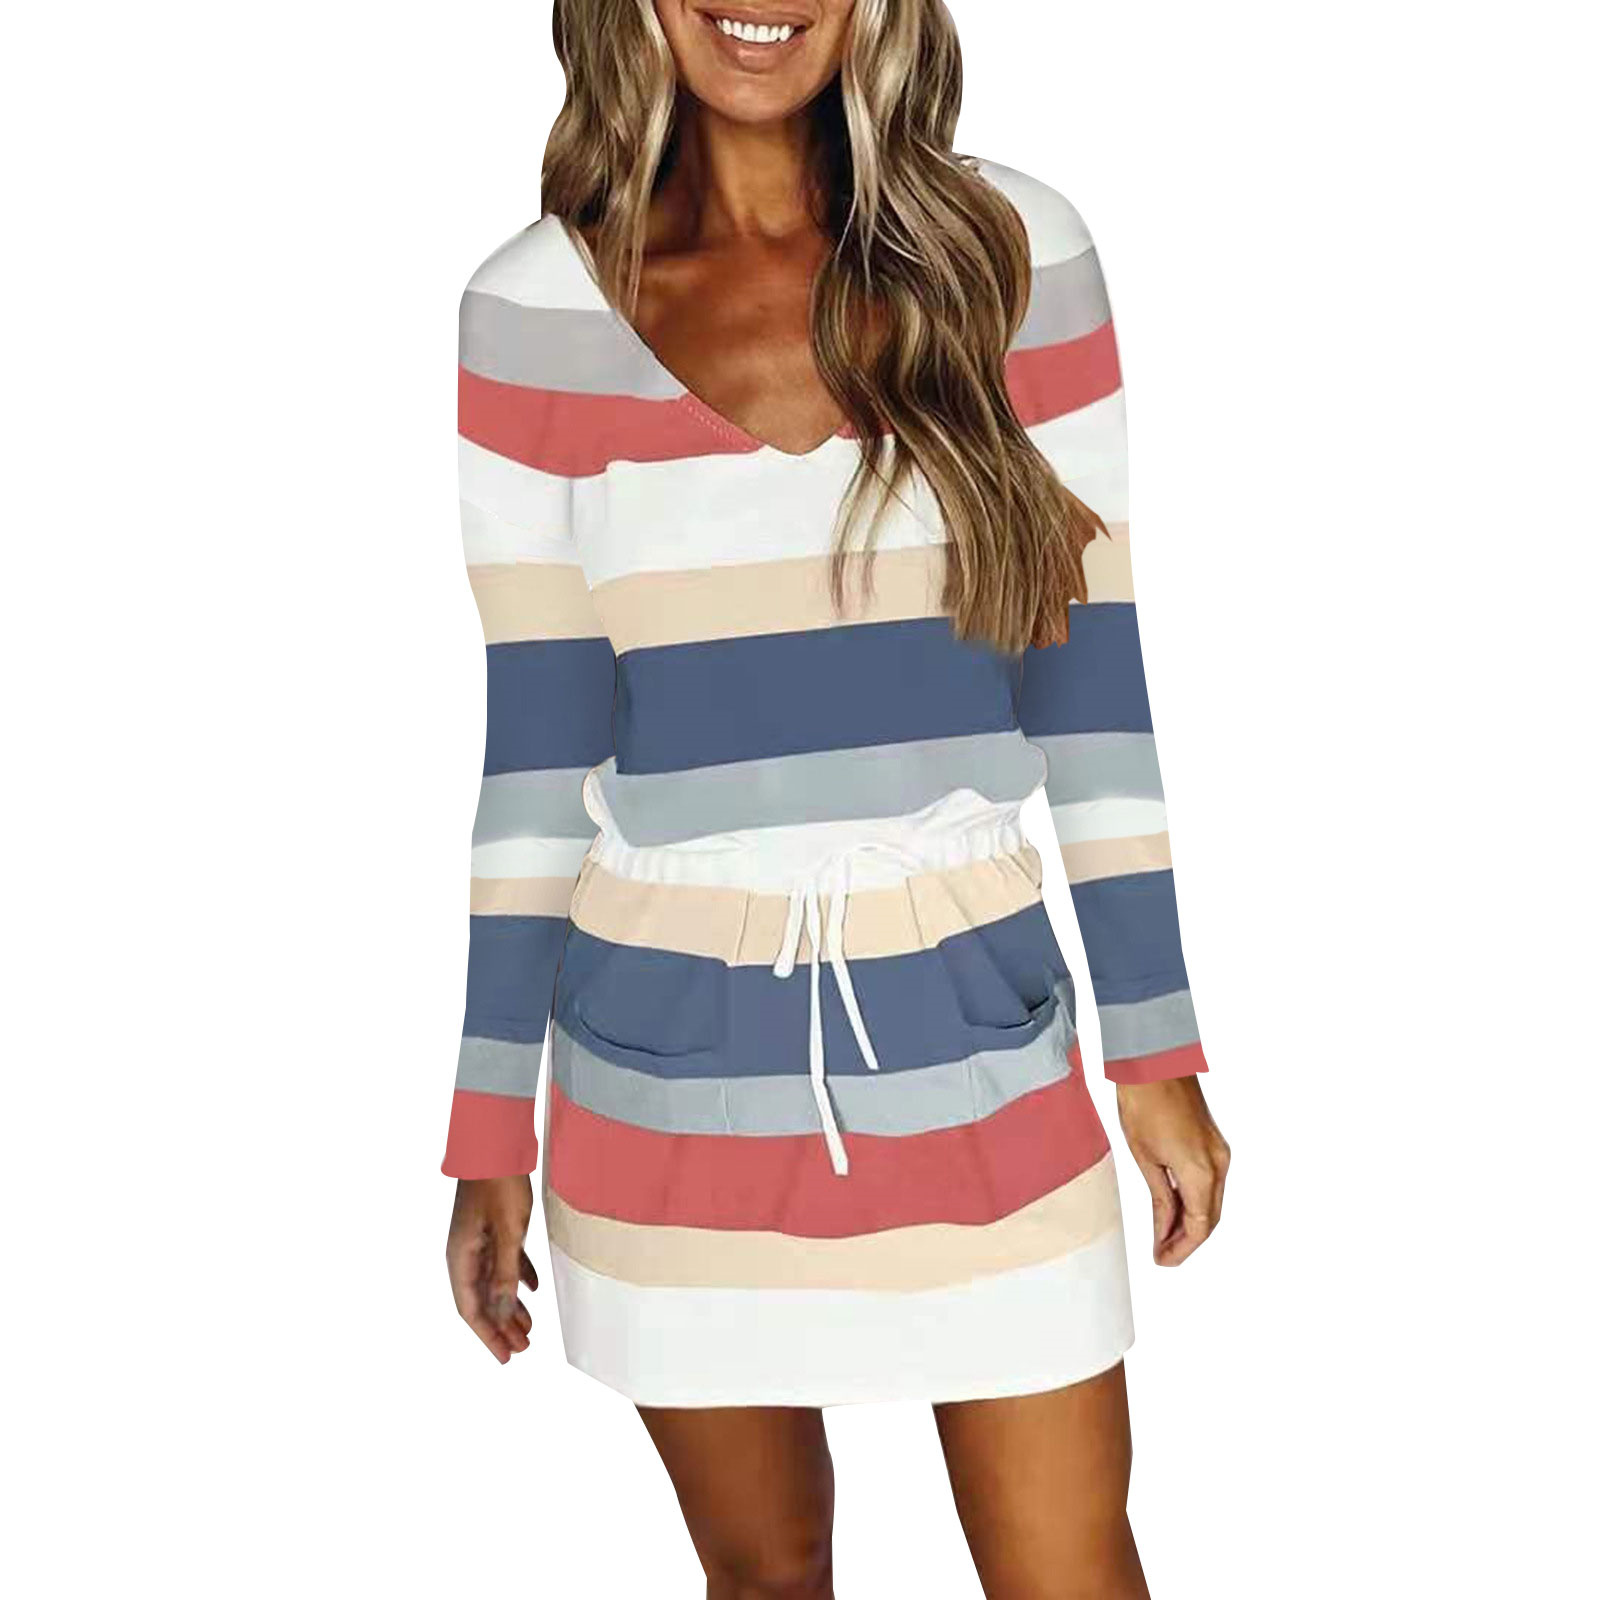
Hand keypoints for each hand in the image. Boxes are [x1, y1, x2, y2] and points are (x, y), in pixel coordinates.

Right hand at [446, 1175, 536, 1362]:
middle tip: (524, 1347)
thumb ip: (506, 1273)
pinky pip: (503, 1260)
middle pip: (482, 1299)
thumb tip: (504, 1312)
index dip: (489, 1335)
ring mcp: (477, 1239)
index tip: (507, 1357)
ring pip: (494, 1282)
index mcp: (461, 1257)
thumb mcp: (508, 1232)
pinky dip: (518, 1276)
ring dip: (511, 1304)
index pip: (471, 1308)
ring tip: (530, 1326)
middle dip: (502, 1326)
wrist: (496, 1143)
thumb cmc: (499, 1185)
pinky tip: (534, 1287)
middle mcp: (465, 1252)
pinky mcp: (492, 1226)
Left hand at [1116, 1076, 1229, 1266]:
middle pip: (1209, 1218)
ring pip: (1211, 1203)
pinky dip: (1194, 1202)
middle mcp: (1219, 1165)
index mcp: (1201, 1171)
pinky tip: (1173, 1210)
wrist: (1155, 1063)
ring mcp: (1220, 1154)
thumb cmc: (1144, 1103)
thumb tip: (1163, 1229)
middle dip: (1186, 1240)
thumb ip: (1160, 1197)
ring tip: (1162, 1236)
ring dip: (1191, 1222)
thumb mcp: (1144, 1157)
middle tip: (1161, 1254)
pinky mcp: (1215, 1145)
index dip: (1181, 1249)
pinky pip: (1210, 1184)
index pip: (1198, 1226)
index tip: (1162, 1261)